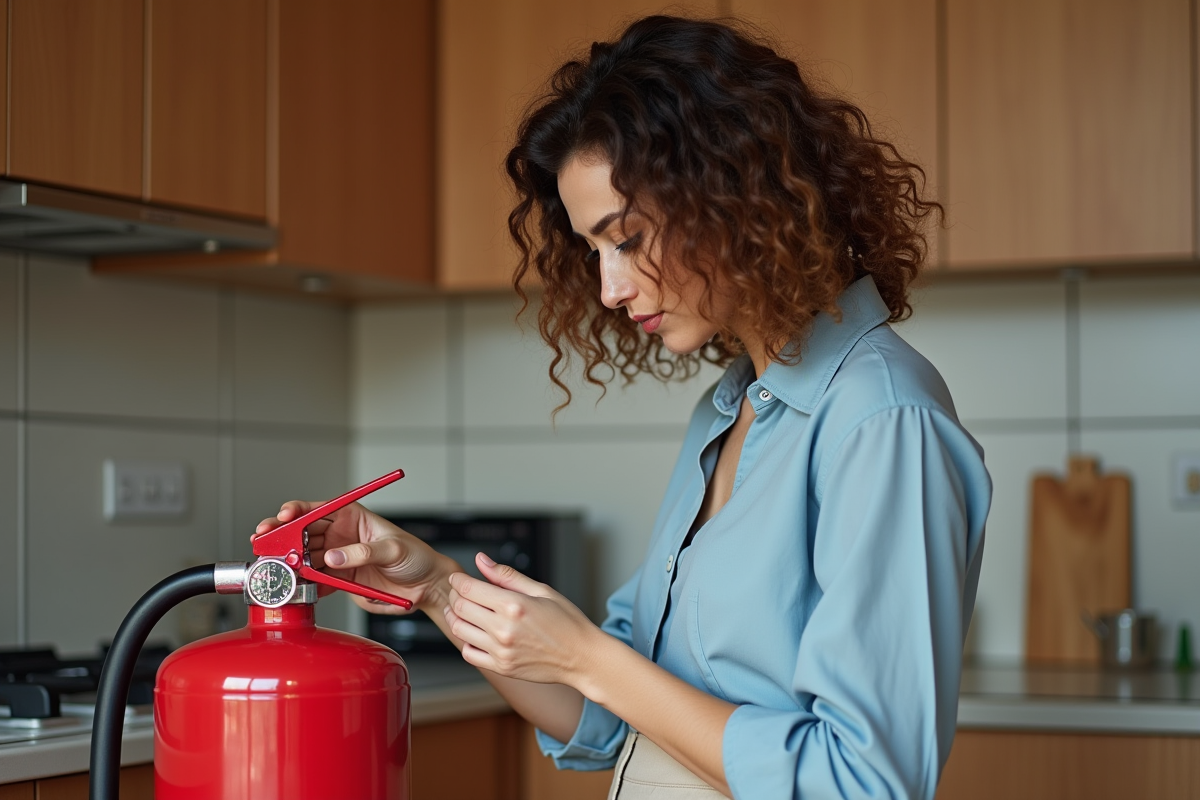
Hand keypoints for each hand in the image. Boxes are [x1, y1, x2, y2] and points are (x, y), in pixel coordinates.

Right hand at [253, 501, 456, 614]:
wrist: (425, 586)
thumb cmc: (416, 557)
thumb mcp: (393, 550)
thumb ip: (363, 553)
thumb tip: (333, 557)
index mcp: (351, 517)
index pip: (317, 509)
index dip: (296, 510)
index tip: (285, 516)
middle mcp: (339, 536)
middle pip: (301, 533)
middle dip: (281, 537)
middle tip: (267, 544)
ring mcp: (336, 559)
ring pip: (301, 557)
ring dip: (286, 562)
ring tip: (276, 566)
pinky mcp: (337, 581)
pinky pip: (312, 582)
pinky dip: (301, 584)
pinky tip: (295, 585)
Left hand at [445, 553, 603, 687]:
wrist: (582, 657)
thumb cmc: (567, 622)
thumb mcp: (541, 590)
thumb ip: (506, 575)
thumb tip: (481, 560)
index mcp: (514, 605)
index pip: (469, 588)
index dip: (458, 580)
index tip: (458, 578)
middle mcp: (504, 629)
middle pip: (460, 607)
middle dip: (455, 595)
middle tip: (460, 592)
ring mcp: (501, 651)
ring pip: (459, 630)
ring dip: (455, 617)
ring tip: (463, 611)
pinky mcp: (502, 667)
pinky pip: (469, 653)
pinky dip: (466, 641)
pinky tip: (474, 633)